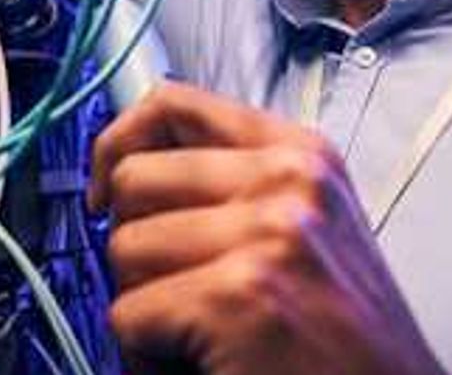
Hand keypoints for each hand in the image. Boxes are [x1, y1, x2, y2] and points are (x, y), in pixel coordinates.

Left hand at [89, 82, 447, 374]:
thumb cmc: (345, 346)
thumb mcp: (304, 234)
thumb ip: (232, 190)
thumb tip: (127, 170)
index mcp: (304, 157)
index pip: (174, 103)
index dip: (119, 144)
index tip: (107, 187)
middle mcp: (290, 182)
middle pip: (135, 180)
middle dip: (134, 247)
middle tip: (175, 295)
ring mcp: (268, 235)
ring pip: (124, 249)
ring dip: (142, 308)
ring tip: (199, 337)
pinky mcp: (241, 296)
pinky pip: (129, 315)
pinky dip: (146, 356)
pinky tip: (203, 364)